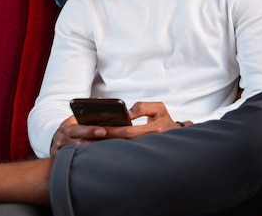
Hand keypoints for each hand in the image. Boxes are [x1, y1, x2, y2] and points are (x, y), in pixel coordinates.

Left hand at [50, 102, 192, 156]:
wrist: (177, 136)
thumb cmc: (165, 119)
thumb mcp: (158, 108)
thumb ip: (142, 107)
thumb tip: (126, 113)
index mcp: (154, 129)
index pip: (128, 132)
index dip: (112, 131)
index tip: (98, 129)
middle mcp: (148, 142)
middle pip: (121, 143)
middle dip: (104, 141)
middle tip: (85, 140)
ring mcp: (144, 150)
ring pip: (120, 150)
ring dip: (104, 147)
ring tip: (86, 144)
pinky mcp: (139, 154)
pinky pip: (122, 152)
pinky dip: (109, 149)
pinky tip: (96, 148)